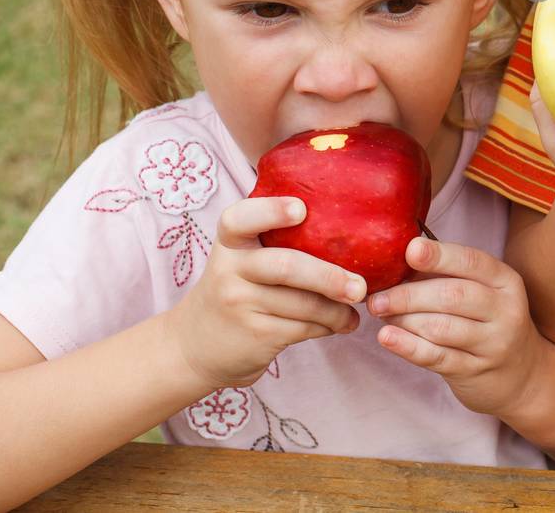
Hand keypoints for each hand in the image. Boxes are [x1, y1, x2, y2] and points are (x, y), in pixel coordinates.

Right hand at [167, 196, 364, 389]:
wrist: (194, 347)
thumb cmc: (238, 289)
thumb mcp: (241, 259)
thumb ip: (275, 241)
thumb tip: (350, 234)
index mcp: (230, 242)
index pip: (240, 219)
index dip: (271, 211)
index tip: (302, 209)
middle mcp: (229, 270)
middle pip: (286, 267)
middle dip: (329, 277)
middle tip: (360, 287)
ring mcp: (239, 305)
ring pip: (303, 305)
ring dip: (338, 310)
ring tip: (354, 309)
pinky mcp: (253, 336)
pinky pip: (303, 328)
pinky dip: (328, 326)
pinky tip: (339, 324)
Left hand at [368, 238, 545, 418]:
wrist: (522, 376)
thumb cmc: (489, 323)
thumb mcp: (483, 294)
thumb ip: (448, 276)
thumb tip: (397, 260)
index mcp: (505, 281)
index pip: (472, 261)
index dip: (439, 255)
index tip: (409, 250)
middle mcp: (505, 310)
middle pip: (452, 295)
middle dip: (408, 295)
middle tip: (376, 297)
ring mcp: (493, 343)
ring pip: (441, 327)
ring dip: (404, 319)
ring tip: (381, 315)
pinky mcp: (476, 371)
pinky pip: (437, 357)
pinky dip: (407, 346)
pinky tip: (387, 337)